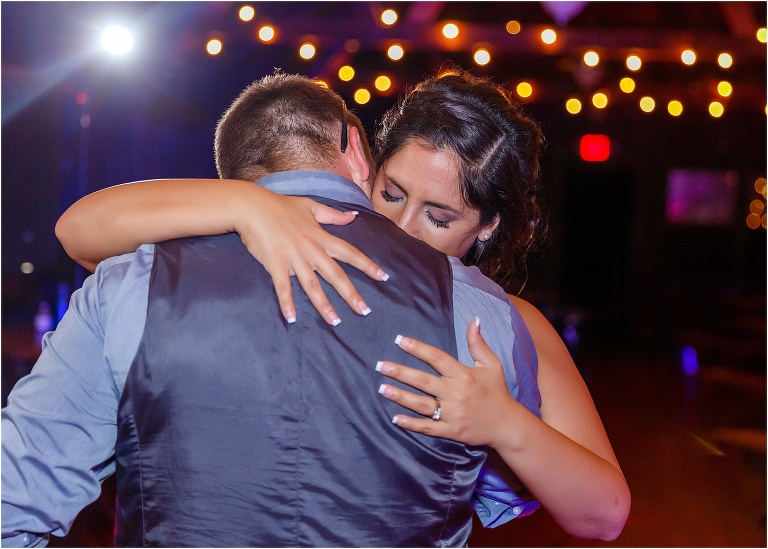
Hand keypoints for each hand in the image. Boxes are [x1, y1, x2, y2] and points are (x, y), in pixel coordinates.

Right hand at [234, 190, 387, 324]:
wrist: (252, 206)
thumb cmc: (280, 205)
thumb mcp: (310, 206)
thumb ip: (333, 215)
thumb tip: (353, 216)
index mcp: (321, 237)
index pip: (350, 253)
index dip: (368, 265)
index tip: (384, 277)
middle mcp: (311, 250)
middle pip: (336, 275)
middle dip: (351, 294)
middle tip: (364, 311)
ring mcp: (293, 258)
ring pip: (312, 285)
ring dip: (324, 305)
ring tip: (335, 321)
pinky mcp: (275, 264)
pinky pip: (283, 287)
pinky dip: (287, 303)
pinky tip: (292, 318)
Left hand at [375, 318, 520, 447]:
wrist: (507, 425)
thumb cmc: (497, 392)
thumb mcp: (492, 365)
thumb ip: (478, 344)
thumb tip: (474, 320)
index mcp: (464, 375)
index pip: (437, 358)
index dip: (418, 348)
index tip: (399, 340)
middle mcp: (456, 393)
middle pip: (424, 381)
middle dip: (401, 372)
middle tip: (381, 366)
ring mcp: (452, 414)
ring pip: (422, 404)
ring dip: (401, 396)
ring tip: (382, 389)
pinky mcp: (451, 431)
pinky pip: (428, 427)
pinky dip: (411, 424)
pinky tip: (395, 418)